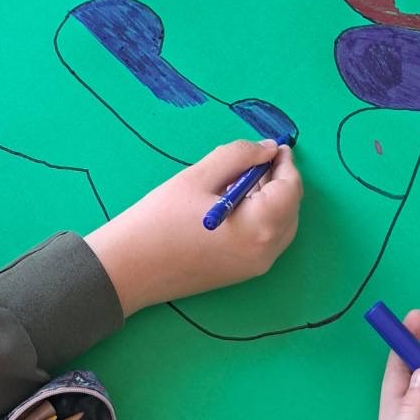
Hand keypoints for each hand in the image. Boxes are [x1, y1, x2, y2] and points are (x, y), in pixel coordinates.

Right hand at [84, 139, 301, 316]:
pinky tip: (236, 203)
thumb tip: (267, 149)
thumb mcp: (199, 177)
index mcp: (259, 226)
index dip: (285, 163)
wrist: (128, 269)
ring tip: (243, 179)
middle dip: (280, 180)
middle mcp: (266, 252)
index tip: (273, 145)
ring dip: (272, 199)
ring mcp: (256, 267)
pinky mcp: (242, 274)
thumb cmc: (160, 219)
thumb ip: (239, 156)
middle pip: (291, 208)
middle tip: (256, 159)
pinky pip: (266, 240)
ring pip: (281, 225)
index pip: (291, 188)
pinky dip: (262, 217)